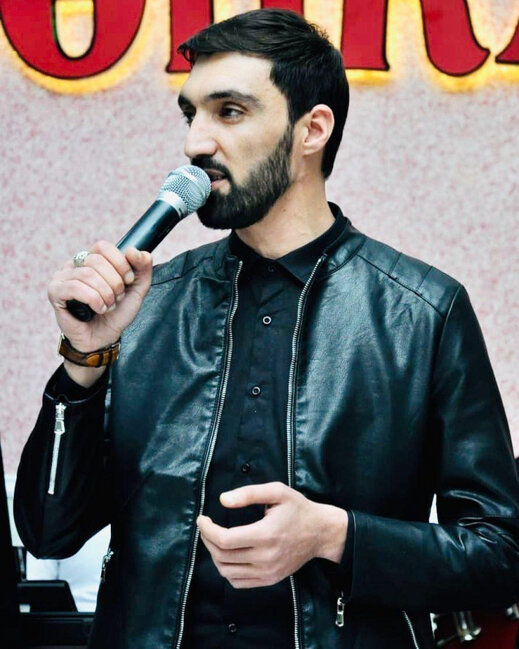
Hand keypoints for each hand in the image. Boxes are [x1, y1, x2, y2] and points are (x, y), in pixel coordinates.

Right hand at [48, 240, 152, 352]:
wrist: (104, 338)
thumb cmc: (117, 313)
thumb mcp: (137, 289)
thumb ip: (142, 268)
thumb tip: (132, 250)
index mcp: (92, 259)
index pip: (103, 246)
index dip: (120, 263)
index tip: (128, 281)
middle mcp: (74, 265)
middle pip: (96, 260)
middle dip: (114, 282)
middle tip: (117, 298)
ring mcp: (62, 277)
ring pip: (87, 274)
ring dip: (105, 293)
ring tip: (109, 306)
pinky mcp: (55, 292)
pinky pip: (74, 287)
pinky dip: (93, 299)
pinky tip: (98, 309)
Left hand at [197, 481, 347, 588]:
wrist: (321, 532)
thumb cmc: (298, 509)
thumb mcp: (277, 491)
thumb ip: (248, 494)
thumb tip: (223, 500)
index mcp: (265, 535)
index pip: (224, 540)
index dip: (207, 530)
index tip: (202, 518)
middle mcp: (265, 558)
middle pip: (222, 556)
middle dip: (207, 540)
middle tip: (206, 526)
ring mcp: (267, 572)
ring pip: (227, 572)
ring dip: (214, 555)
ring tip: (215, 539)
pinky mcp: (269, 579)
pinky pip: (238, 582)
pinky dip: (226, 570)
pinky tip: (228, 555)